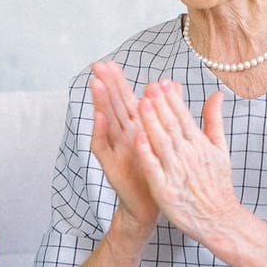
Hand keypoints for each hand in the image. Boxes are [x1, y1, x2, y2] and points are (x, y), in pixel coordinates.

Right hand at [89, 62, 158, 231]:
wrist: (150, 204)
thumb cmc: (156, 170)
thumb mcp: (162, 138)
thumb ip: (165, 110)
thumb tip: (170, 83)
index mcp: (136, 127)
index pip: (125, 99)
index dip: (118, 81)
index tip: (110, 62)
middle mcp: (122, 135)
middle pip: (113, 105)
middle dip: (105, 85)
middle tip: (97, 65)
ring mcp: (115, 149)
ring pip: (106, 122)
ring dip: (100, 102)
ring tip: (95, 84)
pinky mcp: (111, 165)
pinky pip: (103, 147)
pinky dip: (101, 132)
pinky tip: (100, 118)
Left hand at [135, 80, 240, 240]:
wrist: (218, 220)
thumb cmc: (216, 185)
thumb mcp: (220, 150)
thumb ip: (214, 121)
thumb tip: (217, 94)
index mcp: (199, 145)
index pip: (184, 118)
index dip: (172, 100)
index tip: (161, 82)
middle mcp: (188, 156)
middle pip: (172, 126)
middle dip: (160, 105)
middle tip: (149, 86)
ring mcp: (176, 172)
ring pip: (162, 143)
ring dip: (152, 123)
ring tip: (142, 103)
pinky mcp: (165, 189)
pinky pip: (154, 168)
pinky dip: (147, 153)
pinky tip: (137, 138)